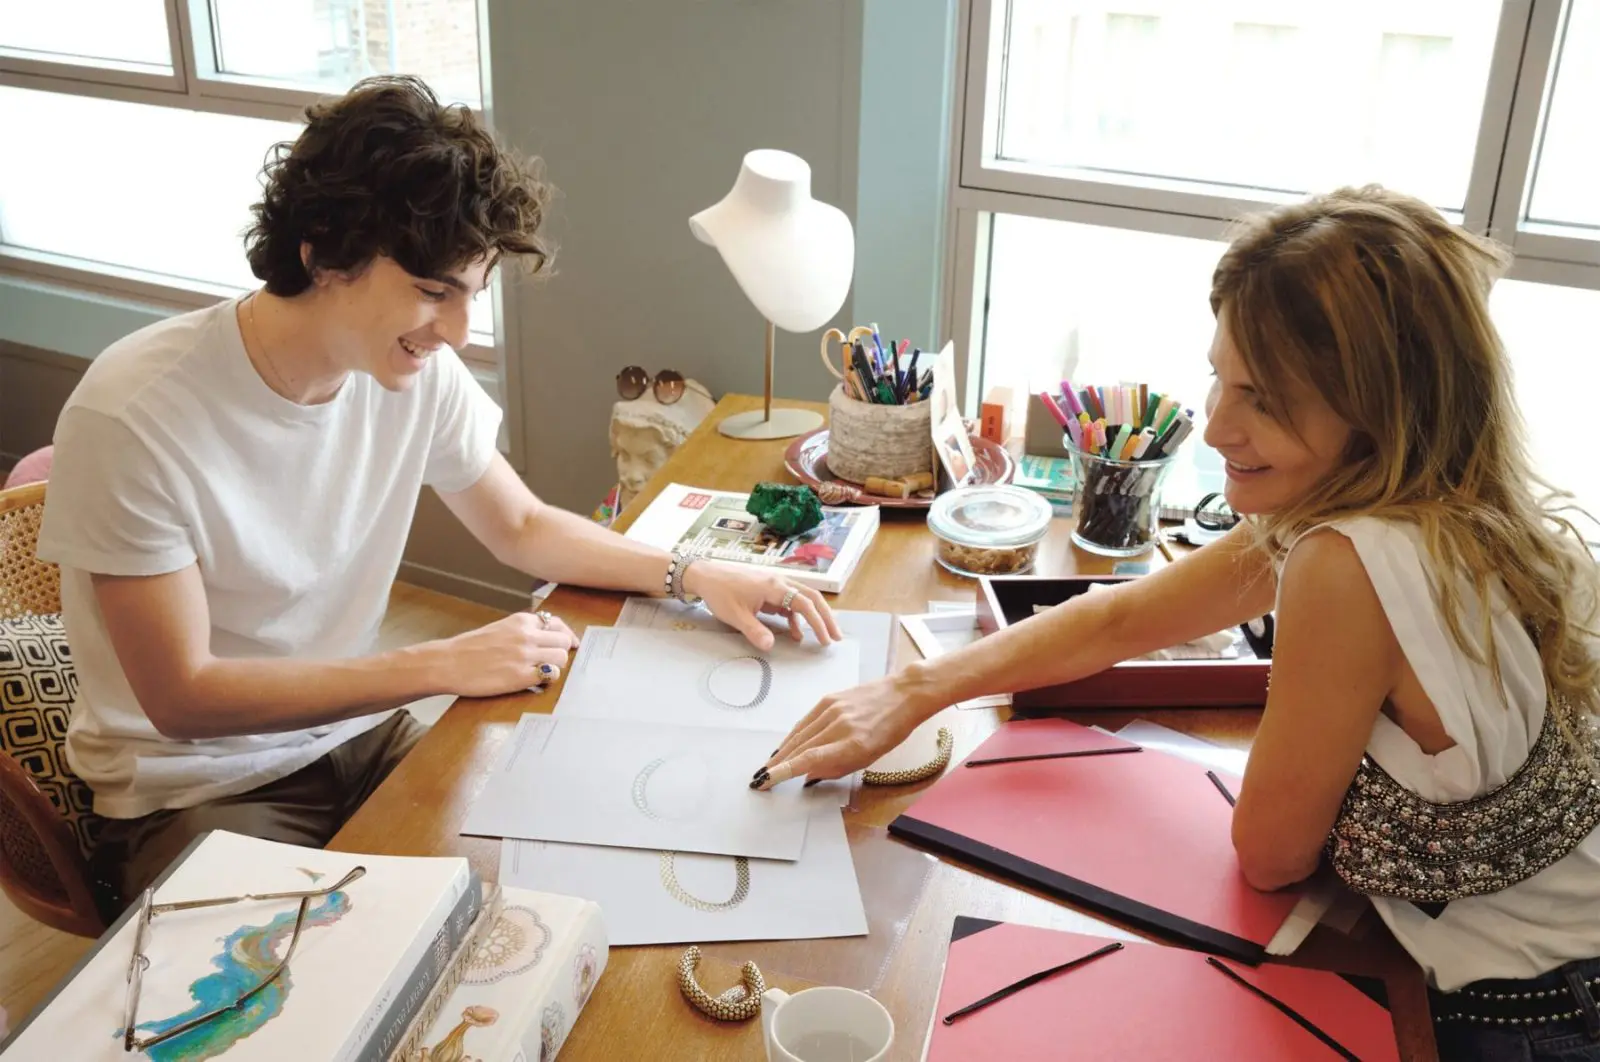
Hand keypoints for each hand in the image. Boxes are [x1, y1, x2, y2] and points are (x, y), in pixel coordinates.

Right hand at [427, 610, 579, 697]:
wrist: (448, 663)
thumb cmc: (471, 648)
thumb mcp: (500, 628)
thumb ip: (523, 630)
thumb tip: (547, 637)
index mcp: (521, 621)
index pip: (557, 624)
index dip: (567, 635)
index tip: (571, 643)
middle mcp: (526, 635)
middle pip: (563, 642)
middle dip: (561, 651)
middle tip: (552, 661)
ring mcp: (524, 656)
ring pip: (561, 658)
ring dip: (556, 666)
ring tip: (542, 671)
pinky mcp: (520, 676)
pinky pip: (550, 676)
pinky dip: (547, 679)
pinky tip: (535, 680)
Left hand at [682, 560, 842, 650]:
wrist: (705, 575)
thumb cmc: (720, 592)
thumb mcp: (735, 616)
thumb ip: (755, 631)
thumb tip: (770, 646)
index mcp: (774, 587)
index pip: (804, 604)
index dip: (817, 623)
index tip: (825, 640)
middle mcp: (779, 582)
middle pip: (812, 597)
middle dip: (826, 618)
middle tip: (836, 637)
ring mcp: (775, 585)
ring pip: (804, 598)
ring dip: (815, 616)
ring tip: (824, 635)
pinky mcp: (770, 589)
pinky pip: (791, 602)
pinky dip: (797, 617)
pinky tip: (795, 633)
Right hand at [754, 671, 932, 787]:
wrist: (903, 695)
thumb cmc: (891, 730)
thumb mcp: (870, 757)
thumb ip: (837, 767)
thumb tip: (808, 775)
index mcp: (853, 744)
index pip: (810, 759)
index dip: (785, 770)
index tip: (767, 780)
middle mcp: (839, 726)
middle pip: (800, 747)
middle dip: (777, 765)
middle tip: (760, 778)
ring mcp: (832, 709)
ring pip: (799, 734)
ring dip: (781, 751)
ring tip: (769, 765)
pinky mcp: (829, 699)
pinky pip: (805, 721)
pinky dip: (793, 735)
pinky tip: (785, 744)